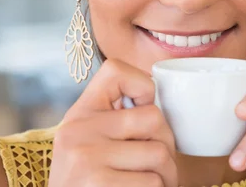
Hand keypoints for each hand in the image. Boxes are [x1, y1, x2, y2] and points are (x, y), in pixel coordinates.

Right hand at [49, 59, 177, 186]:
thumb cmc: (86, 179)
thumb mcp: (87, 141)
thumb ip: (114, 119)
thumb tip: (158, 99)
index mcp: (80, 113)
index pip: (116, 70)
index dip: (143, 86)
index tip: (143, 109)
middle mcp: (78, 130)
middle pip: (154, 118)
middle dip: (166, 144)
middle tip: (158, 162)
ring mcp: (87, 158)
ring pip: (161, 155)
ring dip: (166, 176)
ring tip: (150, 182)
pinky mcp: (99, 185)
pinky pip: (154, 184)